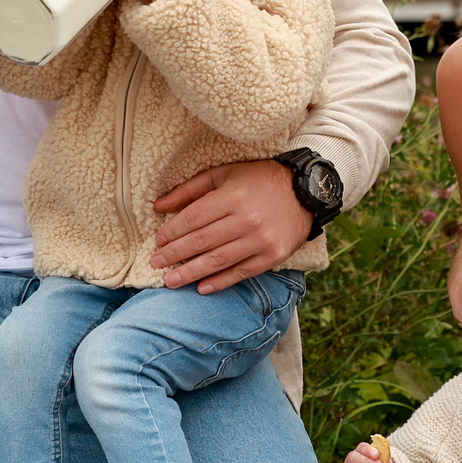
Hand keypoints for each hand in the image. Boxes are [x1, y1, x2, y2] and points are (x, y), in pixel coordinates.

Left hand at [151, 160, 311, 293]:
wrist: (305, 191)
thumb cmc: (259, 180)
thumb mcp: (224, 174)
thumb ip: (190, 190)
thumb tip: (158, 206)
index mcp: (232, 196)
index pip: (193, 218)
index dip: (172, 232)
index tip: (158, 241)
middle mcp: (246, 220)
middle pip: (201, 242)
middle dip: (174, 254)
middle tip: (156, 263)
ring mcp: (260, 240)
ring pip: (217, 260)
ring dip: (190, 273)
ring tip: (170, 281)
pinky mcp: (272, 256)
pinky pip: (241, 272)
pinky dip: (220, 282)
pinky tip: (201, 287)